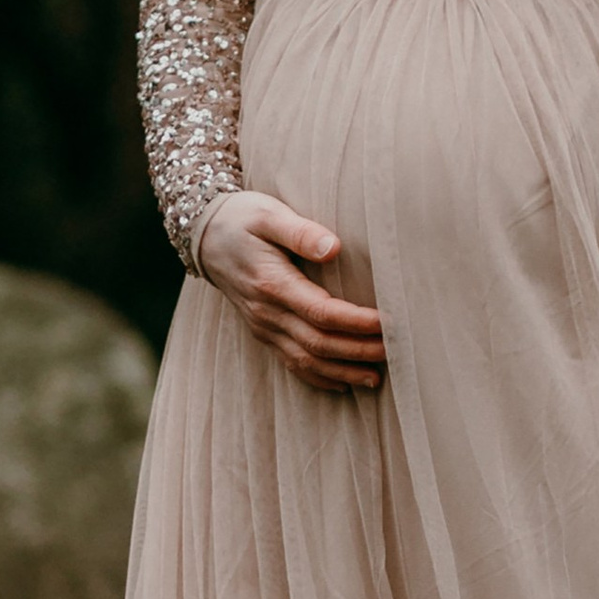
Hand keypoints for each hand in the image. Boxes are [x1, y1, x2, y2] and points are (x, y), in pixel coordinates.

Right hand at [197, 190, 385, 394]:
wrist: (204, 236)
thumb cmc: (241, 218)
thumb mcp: (268, 214)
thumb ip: (300, 231)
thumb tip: (334, 247)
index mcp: (272, 284)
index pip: (322, 312)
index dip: (356, 322)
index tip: (387, 322)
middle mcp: (266, 312)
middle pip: (318, 343)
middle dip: (358, 351)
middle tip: (394, 352)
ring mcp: (263, 327)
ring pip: (306, 361)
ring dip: (342, 372)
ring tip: (376, 378)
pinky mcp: (263, 332)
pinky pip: (292, 363)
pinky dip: (319, 378)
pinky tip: (344, 384)